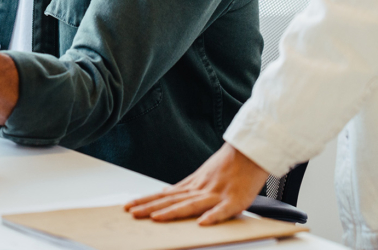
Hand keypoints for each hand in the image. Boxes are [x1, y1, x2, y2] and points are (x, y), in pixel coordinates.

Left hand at [123, 143, 268, 224]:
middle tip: (132, 213)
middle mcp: (200, 189)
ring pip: (190, 205)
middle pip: (171, 200)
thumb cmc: (227, 165)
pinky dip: (212, 217)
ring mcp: (216, 194)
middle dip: (150, 208)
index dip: (146, 201)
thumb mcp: (201, 176)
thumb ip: (183, 188)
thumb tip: (164, 193)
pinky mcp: (234, 201)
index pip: (164, 196)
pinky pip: (222, 211)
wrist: (249, 152)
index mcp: (192, 185)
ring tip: (155, 219)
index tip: (128, 206)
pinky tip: (201, 224)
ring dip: (172, 212)